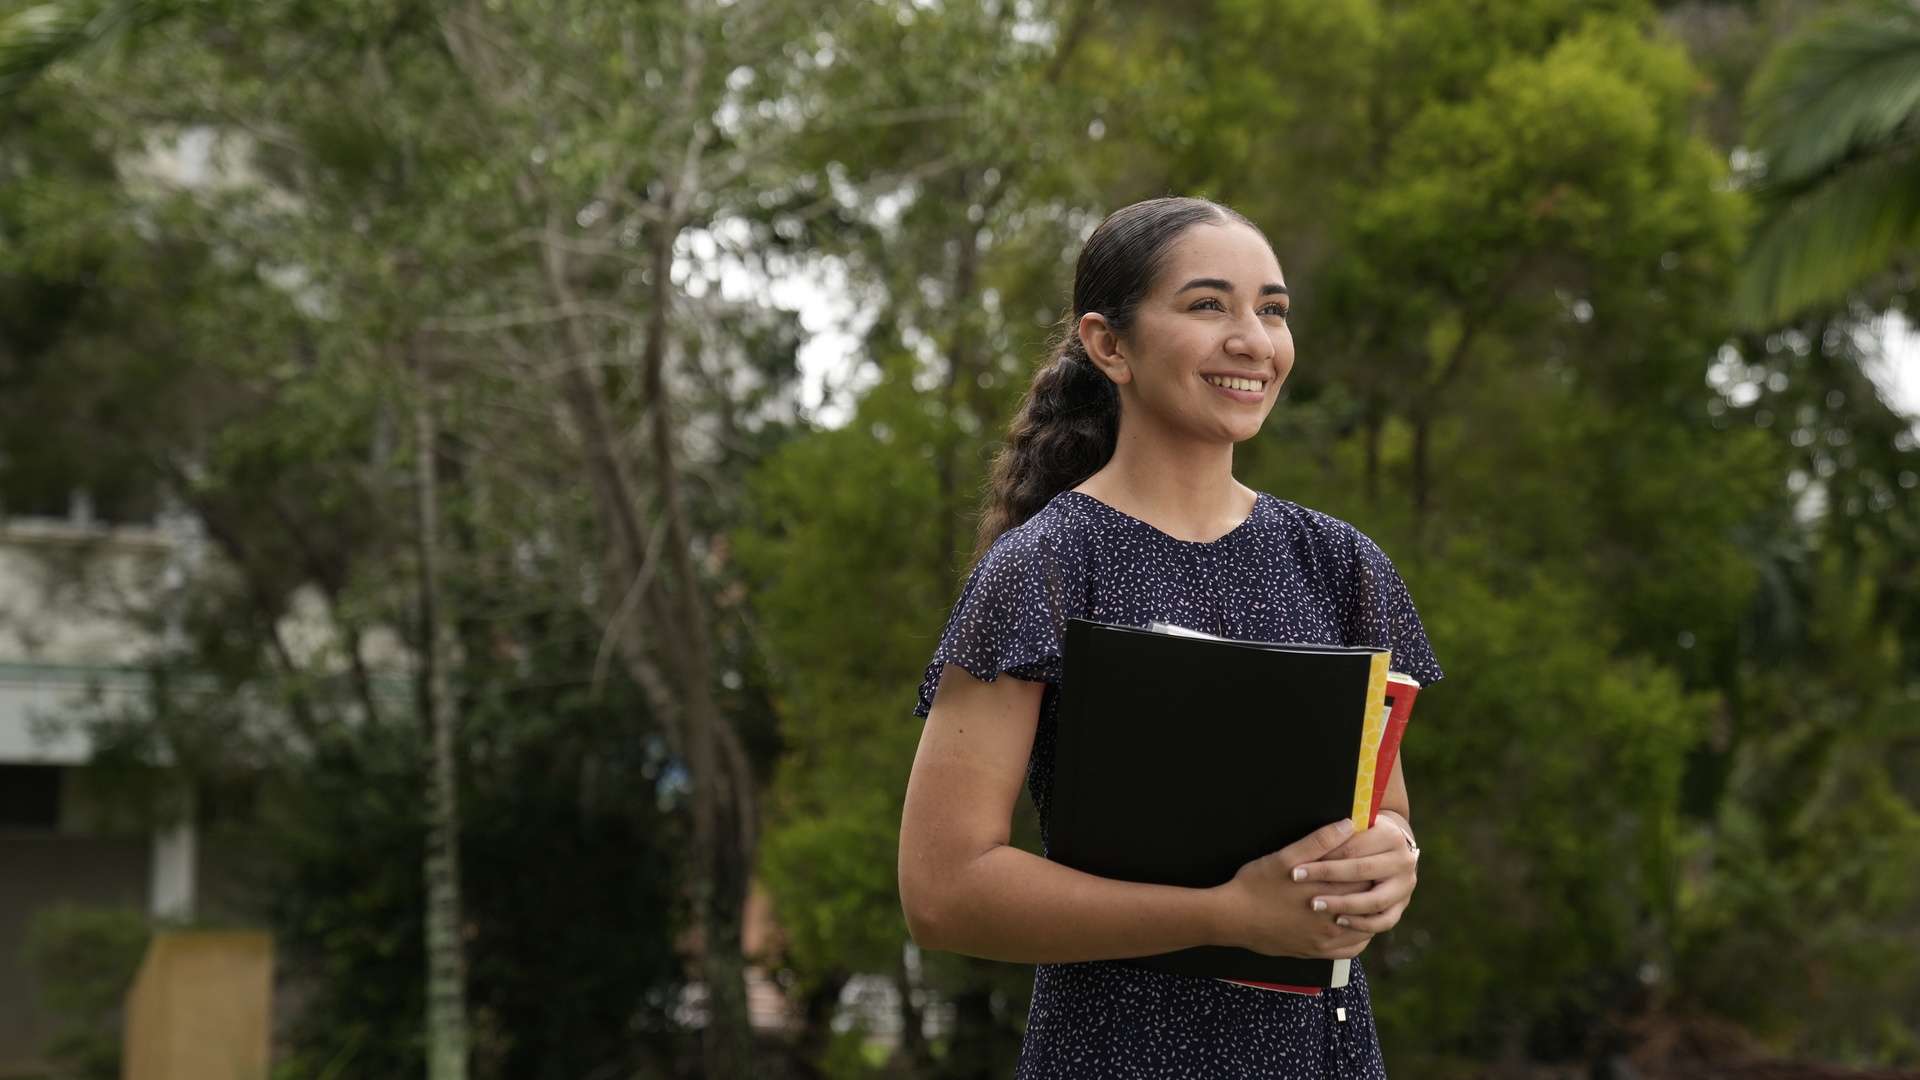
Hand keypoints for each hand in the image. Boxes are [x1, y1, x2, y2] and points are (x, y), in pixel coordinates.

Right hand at [1215, 819, 1375, 959]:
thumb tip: (1348, 824)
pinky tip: (1355, 925)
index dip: (1371, 865)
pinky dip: (1360, 937)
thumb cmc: (1255, 884)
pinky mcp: (1316, 952)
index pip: (1365, 877)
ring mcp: (1325, 939)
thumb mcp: (1284, 857)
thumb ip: (1318, 841)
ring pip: (1365, 927)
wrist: (1232, 918)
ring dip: (1370, 912)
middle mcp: (1331, 918)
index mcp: (1327, 891)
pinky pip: (1351, 950)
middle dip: (1374, 887)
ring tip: (1369, 897)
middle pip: (1368, 902)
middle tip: (1377, 874)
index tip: (1373, 856)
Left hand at [1291, 813, 1417, 934]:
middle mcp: (1404, 860)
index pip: (1352, 847)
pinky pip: (1384, 921)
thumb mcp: (1349, 829)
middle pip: (1361, 870)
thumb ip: (1339, 830)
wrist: (1386, 851)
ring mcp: (1405, 885)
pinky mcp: (1401, 905)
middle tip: (1299, 882)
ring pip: (1374, 900)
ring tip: (1315, 904)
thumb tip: (1340, 826)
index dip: (1323, 856)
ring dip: (1343, 904)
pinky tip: (1339, 920)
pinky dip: (1362, 923)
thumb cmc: (1357, 837)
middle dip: (1327, 876)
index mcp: (1391, 835)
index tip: (1297, 866)